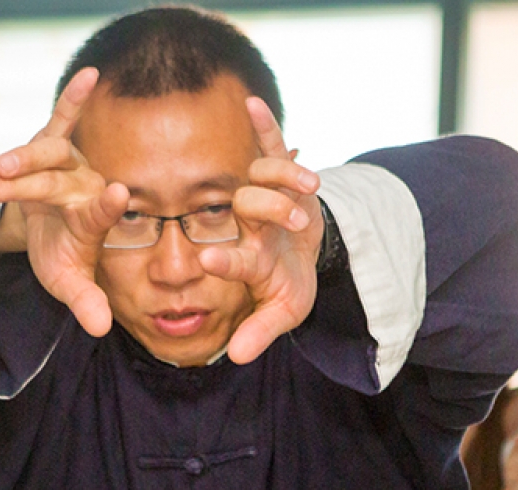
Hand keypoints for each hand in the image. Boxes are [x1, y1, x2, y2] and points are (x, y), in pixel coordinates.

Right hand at [0, 67, 128, 336]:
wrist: (49, 227)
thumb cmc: (60, 254)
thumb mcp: (67, 281)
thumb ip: (85, 300)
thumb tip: (100, 329)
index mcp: (92, 223)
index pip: (98, 215)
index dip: (106, 207)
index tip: (118, 194)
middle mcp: (85, 187)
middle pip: (54, 185)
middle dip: (21, 186)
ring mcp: (71, 163)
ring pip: (45, 155)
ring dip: (20, 158)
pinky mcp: (55, 142)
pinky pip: (64, 117)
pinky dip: (75, 97)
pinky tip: (91, 74)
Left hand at [197, 96, 323, 363]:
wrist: (305, 253)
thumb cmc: (289, 283)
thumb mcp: (284, 312)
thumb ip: (260, 331)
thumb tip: (236, 358)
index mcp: (248, 260)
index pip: (234, 260)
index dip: (224, 261)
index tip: (209, 262)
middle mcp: (248, 225)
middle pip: (249, 209)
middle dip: (266, 210)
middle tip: (289, 220)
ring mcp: (262, 197)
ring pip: (264, 178)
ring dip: (284, 177)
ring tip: (308, 185)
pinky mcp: (281, 175)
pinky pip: (269, 147)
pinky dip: (263, 126)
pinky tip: (251, 103)